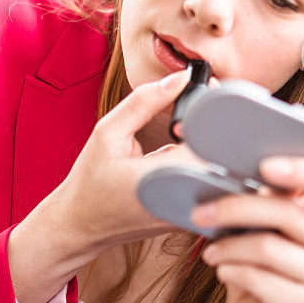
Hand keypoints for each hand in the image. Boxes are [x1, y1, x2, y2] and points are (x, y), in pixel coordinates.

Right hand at [49, 68, 209, 254]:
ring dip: (205, 145)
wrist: (81, 224)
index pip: (210, 138)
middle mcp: (184, 199)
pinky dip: (198, 164)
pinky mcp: (191, 216)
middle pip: (222, 153)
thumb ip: (144, 102)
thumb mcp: (108, 133)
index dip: (212, 111)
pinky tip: (173, 160)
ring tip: (177, 136)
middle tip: (188, 115)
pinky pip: (208, 182)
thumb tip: (181, 77)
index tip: (202, 93)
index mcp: (164, 178)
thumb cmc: (91, 181)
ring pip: (219, 168)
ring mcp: (190, 212)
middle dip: (211, 126)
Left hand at [192, 156, 303, 302]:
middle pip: (289, 213)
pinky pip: (257, 277)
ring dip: (228, 246)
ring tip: (210, 250)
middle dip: (236, 208)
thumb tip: (231, 168)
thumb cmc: (255, 261)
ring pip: (268, 246)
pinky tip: (222, 271)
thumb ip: (262, 196)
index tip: (265, 166)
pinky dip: (230, 270)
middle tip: (200, 213)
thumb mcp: (260, 224)